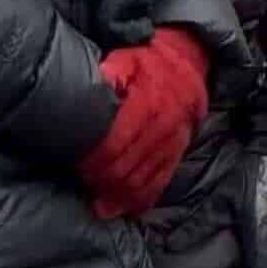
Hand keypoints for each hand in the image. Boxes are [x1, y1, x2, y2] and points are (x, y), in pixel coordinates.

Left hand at [79, 26, 209, 218]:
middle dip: (102, 180)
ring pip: (144, 180)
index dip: (94, 160)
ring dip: (119, 196)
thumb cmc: (148, 62)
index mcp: (148, 104)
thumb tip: (95, 86)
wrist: (187, 64)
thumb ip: (109, 73)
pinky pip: (161, 182)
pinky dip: (143, 199)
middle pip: (127, 168)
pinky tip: (126, 209)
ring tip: (100, 205)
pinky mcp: (178, 152)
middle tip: (84, 182)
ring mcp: (173, 143)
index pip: (115, 144)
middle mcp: (163, 127)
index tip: (79, 164)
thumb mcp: (126, 59)